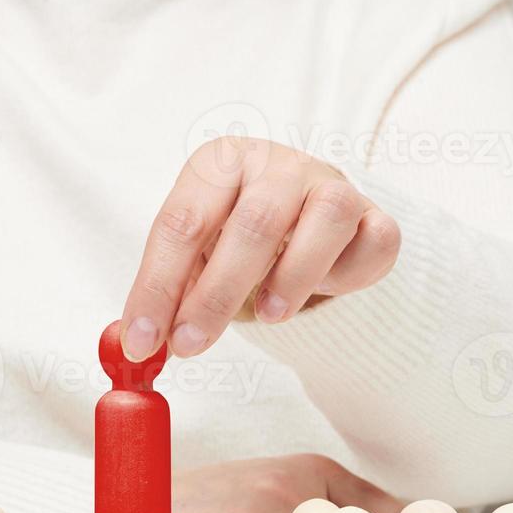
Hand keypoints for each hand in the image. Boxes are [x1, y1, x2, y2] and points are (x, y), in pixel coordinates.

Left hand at [119, 137, 400, 360]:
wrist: (301, 221)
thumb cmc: (234, 238)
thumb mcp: (193, 260)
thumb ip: (167, 298)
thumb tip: (137, 348)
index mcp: (219, 164)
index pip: (182, 223)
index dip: (158, 286)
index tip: (141, 340)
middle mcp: (276, 164)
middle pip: (252, 224)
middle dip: (215, 295)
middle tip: (190, 345)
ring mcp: (331, 183)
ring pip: (325, 219)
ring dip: (292, 277)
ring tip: (267, 316)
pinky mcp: (375, 214)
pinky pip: (373, 240)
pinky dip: (347, 275)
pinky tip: (323, 291)